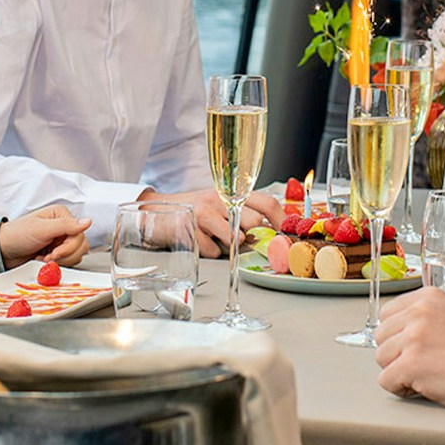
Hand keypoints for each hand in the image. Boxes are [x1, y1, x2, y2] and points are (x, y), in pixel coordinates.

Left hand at [0, 205, 91, 267]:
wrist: (2, 250)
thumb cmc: (17, 235)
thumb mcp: (41, 229)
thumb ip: (66, 225)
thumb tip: (88, 221)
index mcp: (62, 216)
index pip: (79, 234)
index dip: (68, 247)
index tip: (53, 253)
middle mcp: (64, 227)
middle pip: (81, 246)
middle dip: (64, 255)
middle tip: (48, 256)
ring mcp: (61, 240)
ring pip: (77, 255)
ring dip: (61, 261)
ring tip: (44, 258)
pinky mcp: (58, 252)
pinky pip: (68, 261)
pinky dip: (57, 265)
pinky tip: (44, 260)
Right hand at [138, 188, 283, 258]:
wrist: (156, 211)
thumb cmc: (194, 211)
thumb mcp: (220, 205)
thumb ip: (243, 213)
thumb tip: (270, 232)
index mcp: (230, 192)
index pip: (266, 202)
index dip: (282, 219)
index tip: (289, 233)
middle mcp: (219, 199)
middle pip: (253, 222)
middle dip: (251, 235)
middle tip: (241, 238)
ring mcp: (204, 214)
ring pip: (235, 239)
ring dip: (229, 245)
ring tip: (214, 236)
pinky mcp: (191, 230)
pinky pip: (214, 252)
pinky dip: (210, 252)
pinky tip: (200, 241)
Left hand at [374, 287, 444, 409]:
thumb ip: (425, 316)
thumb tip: (399, 329)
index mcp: (427, 298)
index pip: (387, 314)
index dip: (398, 336)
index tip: (412, 346)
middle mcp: (418, 312)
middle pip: (381, 336)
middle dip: (397, 354)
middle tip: (422, 363)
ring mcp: (414, 337)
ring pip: (381, 358)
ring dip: (399, 371)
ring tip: (425, 374)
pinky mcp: (412, 364)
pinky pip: (386, 380)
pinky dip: (401, 389)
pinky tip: (422, 386)